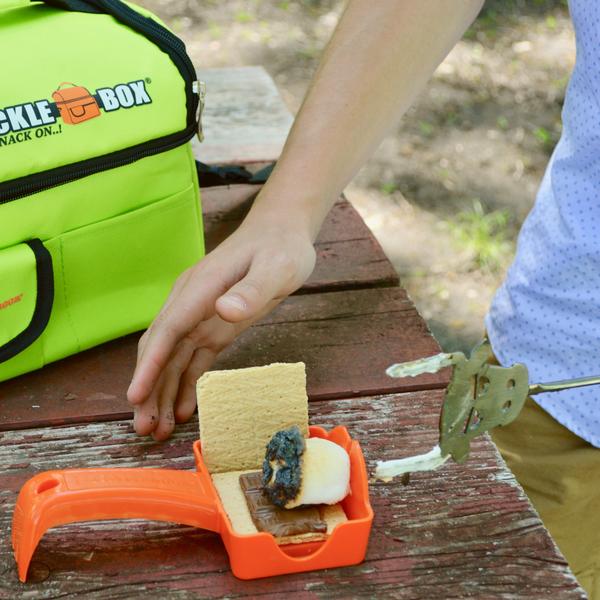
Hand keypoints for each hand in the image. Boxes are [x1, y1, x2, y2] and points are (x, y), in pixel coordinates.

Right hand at [126, 209, 315, 439]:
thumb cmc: (281, 247)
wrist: (282, 233)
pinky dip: (184, 384)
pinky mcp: (213, 325)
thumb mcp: (276, 267)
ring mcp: (200, 315)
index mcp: (200, 288)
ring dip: (162, 393)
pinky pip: (192, 358)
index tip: (135, 397)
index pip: (168, 330)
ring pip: (172, 359)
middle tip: (143, 428)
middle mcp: (191, 302)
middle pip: (162, 349)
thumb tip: (223, 310)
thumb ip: (252, 290)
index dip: (150, 365)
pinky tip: (180, 409)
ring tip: (157, 429)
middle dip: (149, 388)